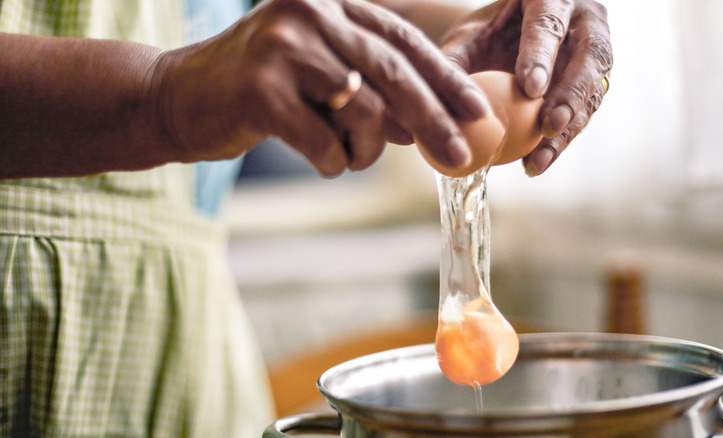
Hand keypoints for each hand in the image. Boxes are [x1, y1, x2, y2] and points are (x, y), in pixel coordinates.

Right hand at [153, 0, 491, 176]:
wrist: (178, 98)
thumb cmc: (258, 91)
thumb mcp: (319, 77)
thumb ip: (370, 89)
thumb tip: (427, 123)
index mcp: (329, 4)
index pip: (402, 41)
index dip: (445, 78)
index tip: (476, 111)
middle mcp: (309, 13)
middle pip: (393, 73)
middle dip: (433, 120)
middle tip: (459, 156)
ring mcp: (283, 47)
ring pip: (363, 109)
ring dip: (365, 149)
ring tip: (348, 157)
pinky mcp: (262, 90)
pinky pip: (325, 142)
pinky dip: (332, 162)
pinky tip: (322, 162)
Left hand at [439, 0, 612, 175]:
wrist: (507, 38)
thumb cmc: (486, 34)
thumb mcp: (467, 39)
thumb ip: (454, 62)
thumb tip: (436, 101)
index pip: (548, 24)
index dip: (541, 56)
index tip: (530, 88)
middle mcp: (583, 21)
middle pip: (588, 57)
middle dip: (569, 96)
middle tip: (548, 127)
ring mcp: (594, 52)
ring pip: (593, 90)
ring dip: (568, 129)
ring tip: (539, 158)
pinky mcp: (593, 84)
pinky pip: (583, 114)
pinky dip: (560, 142)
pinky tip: (536, 163)